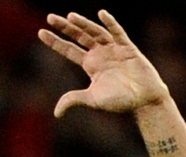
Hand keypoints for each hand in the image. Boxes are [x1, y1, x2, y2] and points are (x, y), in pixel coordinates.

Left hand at [38, 10, 168, 117]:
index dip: (55, 41)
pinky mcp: (128, 48)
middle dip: (65, 27)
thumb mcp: (93, 101)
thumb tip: (56, 113)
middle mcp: (100, 54)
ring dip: (83, 24)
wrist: (144, 101)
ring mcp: (114, 49)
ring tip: (70, 17)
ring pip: (95, 33)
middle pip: (79, 37)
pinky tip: (101, 14)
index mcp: (90, 65)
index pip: (69, 50)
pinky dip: (110, 24)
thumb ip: (75, 100)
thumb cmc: (120, 102)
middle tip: (49, 17)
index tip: (40, 32)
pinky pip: (118, 33)